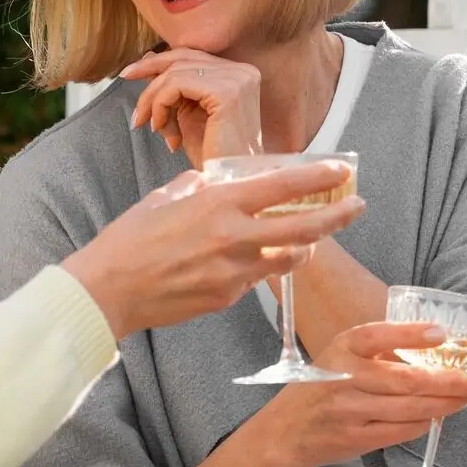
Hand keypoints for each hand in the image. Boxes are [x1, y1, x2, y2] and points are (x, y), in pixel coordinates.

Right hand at [64, 158, 362, 341]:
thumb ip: (200, 187)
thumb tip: (217, 181)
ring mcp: (234, 271)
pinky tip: (251, 261)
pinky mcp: (228, 297)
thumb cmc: (131, 237)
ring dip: (305, 246)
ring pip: (289, 258)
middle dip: (337, 216)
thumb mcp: (167, 197)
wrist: (109, 289)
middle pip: (304, 227)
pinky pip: (256, 279)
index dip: (318, 177)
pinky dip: (260, 266)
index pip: (283, 185)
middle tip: (357, 207)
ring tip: (312, 238)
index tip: (342, 170)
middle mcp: (234, 236)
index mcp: (219, 203)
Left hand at [120, 47, 262, 168]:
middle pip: (183, 58)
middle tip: (124, 80)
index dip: (158, 62)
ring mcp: (237, 80)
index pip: (191, 56)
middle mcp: (243, 72)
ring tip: (151, 125)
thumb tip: (148, 58)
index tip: (130, 73)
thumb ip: (173, 85)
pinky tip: (161, 128)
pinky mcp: (227, 92)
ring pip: (176, 72)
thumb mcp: (187, 112)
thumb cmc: (211, 155)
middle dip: (149, 71)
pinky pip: (177, 84)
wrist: (228, 184)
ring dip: (153, 98)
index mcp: (239, 74)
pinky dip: (160, 104)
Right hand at [258, 321, 466, 466]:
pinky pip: (402, 430)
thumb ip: (376, 350)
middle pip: (406, 380)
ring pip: (410, 408)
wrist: (287, 432)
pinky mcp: (356, 438)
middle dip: (450, 380)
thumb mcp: (339, 356)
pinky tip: (442, 414)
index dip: (410, 334)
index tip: (442, 333)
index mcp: (340, 349)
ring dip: (447, 403)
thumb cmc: (321, 387)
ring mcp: (349, 411)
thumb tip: (434, 346)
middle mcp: (343, 378)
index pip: (376, 336)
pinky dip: (426, 423)